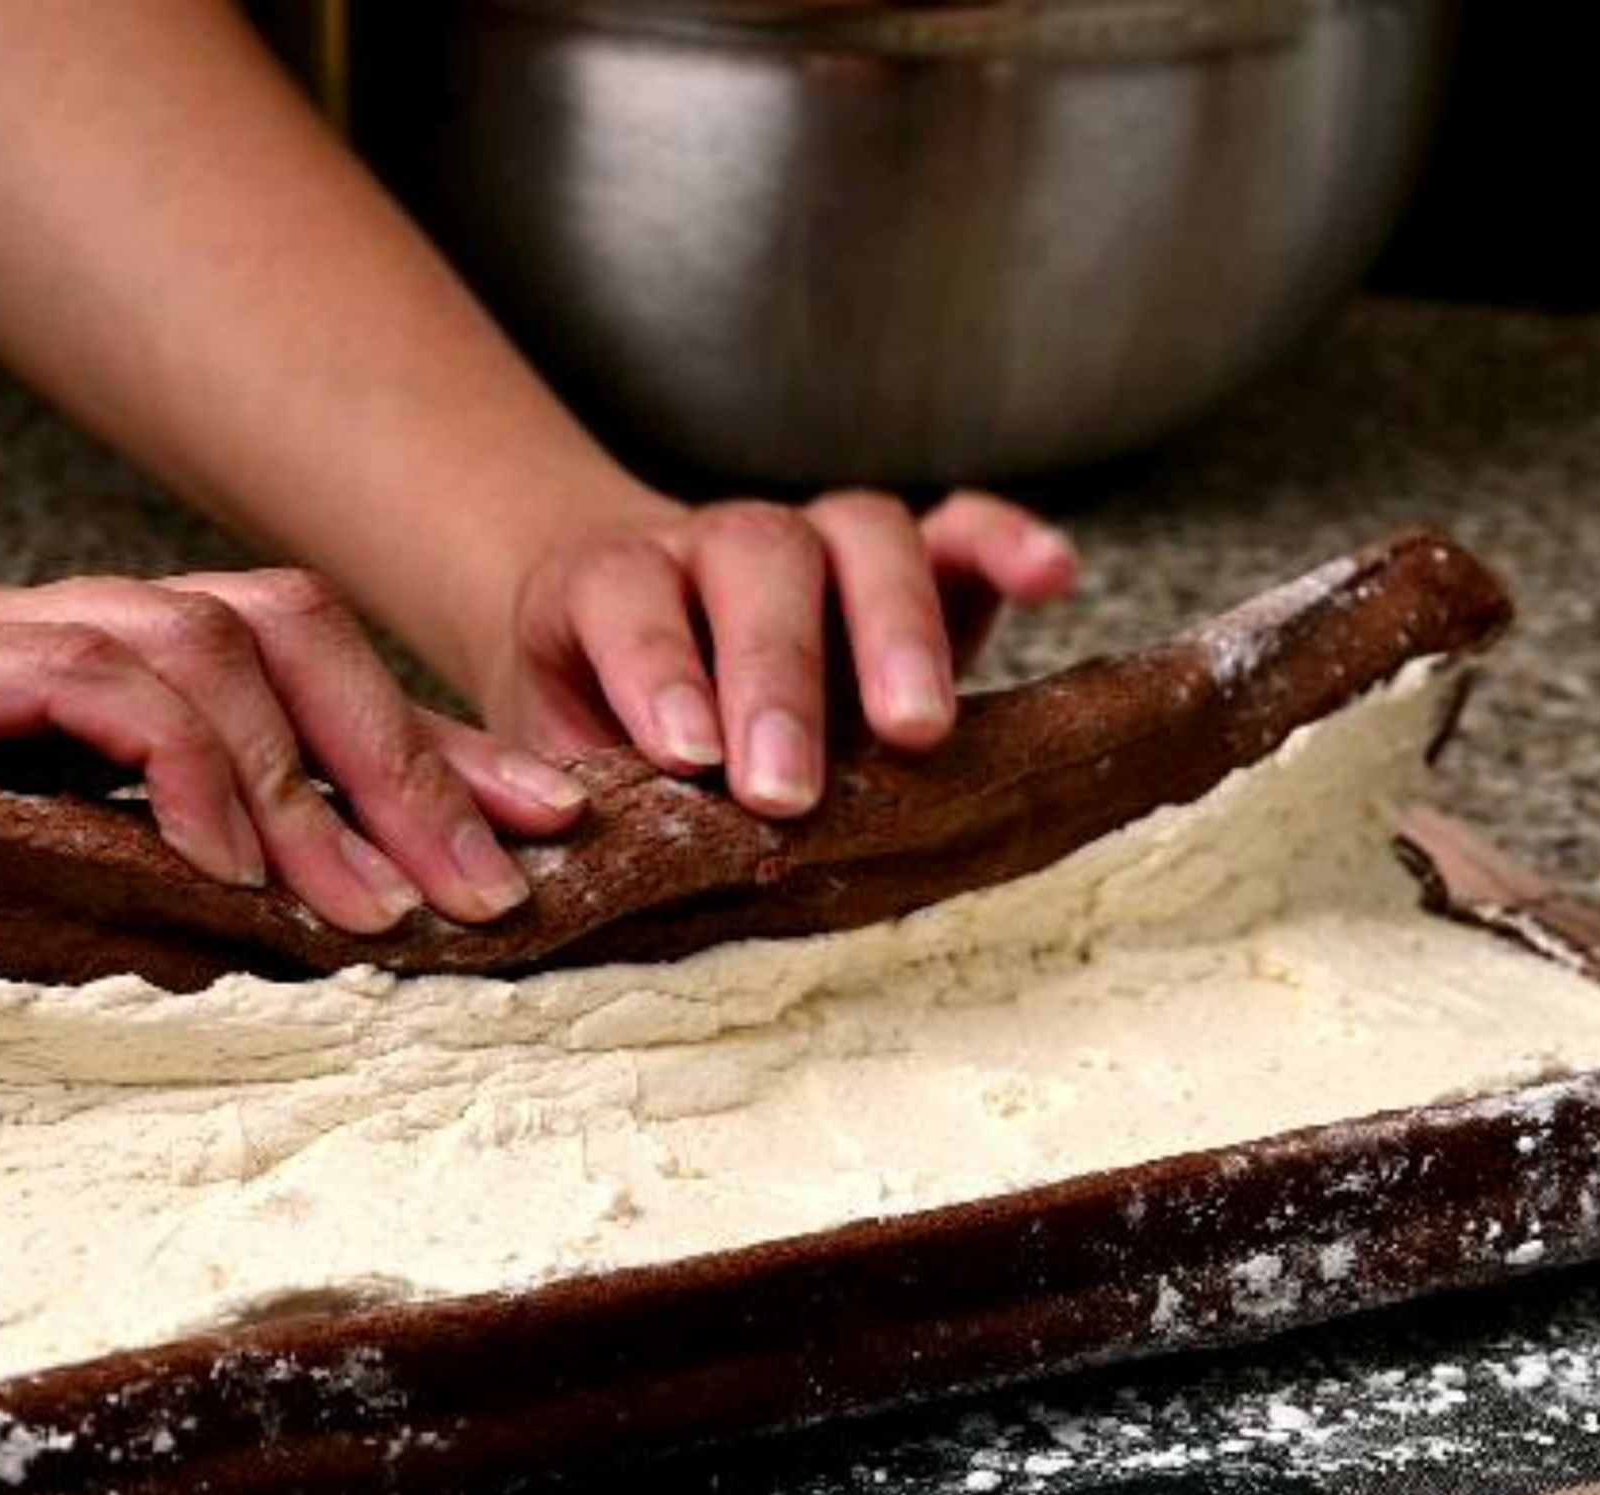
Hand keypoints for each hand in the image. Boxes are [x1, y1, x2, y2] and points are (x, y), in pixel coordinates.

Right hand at [0, 567, 589, 995]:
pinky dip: (199, 764)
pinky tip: (247, 865)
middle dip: (414, 752)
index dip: (423, 748)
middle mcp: (34, 630)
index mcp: (67, 687)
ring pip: (215, 632)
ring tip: (388, 907)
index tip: (540, 839)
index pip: (288, 674)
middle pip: (286, 626)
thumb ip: (113, 908)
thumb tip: (287, 986)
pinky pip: (100, 673)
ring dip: (326, 772)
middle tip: (499, 885)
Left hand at [482, 489, 1079, 817]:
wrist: (619, 645)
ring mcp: (818, 545)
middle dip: (776, 675)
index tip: (682, 753)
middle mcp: (720, 547)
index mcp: (612, 584)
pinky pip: (958, 530)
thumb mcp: (544, 753)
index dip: (655, 666)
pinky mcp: (908, 561)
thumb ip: (549, 789)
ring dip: (894, 629)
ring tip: (915, 733)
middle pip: (758, 562)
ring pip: (862, 538)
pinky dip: (1006, 543)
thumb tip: (553, 858)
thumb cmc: (587, 720)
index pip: (628, 597)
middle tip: (786, 789)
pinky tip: (1055, 577)